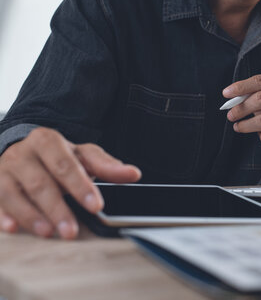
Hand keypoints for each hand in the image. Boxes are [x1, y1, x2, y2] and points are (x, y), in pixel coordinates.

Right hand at [0, 127, 140, 238]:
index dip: (80, 186)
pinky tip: (12, 228)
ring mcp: (3, 169)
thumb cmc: (57, 154)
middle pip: (40, 183)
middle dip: (57, 209)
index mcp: (48, 141)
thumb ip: (106, 165)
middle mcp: (22, 153)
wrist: (21, 147)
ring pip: (13, 193)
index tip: (96, 205)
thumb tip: (133, 174)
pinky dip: (2, 215)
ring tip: (48, 233)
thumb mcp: (83, 155)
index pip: (66, 165)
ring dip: (31, 216)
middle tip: (71, 231)